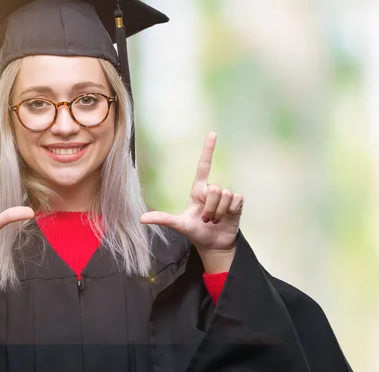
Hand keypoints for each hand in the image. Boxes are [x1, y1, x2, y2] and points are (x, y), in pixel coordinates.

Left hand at [140, 132, 243, 271]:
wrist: (214, 245)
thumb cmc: (196, 232)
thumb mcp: (179, 225)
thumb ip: (163, 219)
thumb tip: (141, 219)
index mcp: (198, 190)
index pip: (204, 166)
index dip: (208, 149)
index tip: (212, 134)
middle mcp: (212, 190)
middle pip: (214, 188)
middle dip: (210, 207)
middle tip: (207, 219)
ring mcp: (225, 196)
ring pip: (225, 195)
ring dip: (219, 211)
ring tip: (216, 219)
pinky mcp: (237, 203)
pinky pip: (236, 200)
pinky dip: (230, 211)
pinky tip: (227, 217)